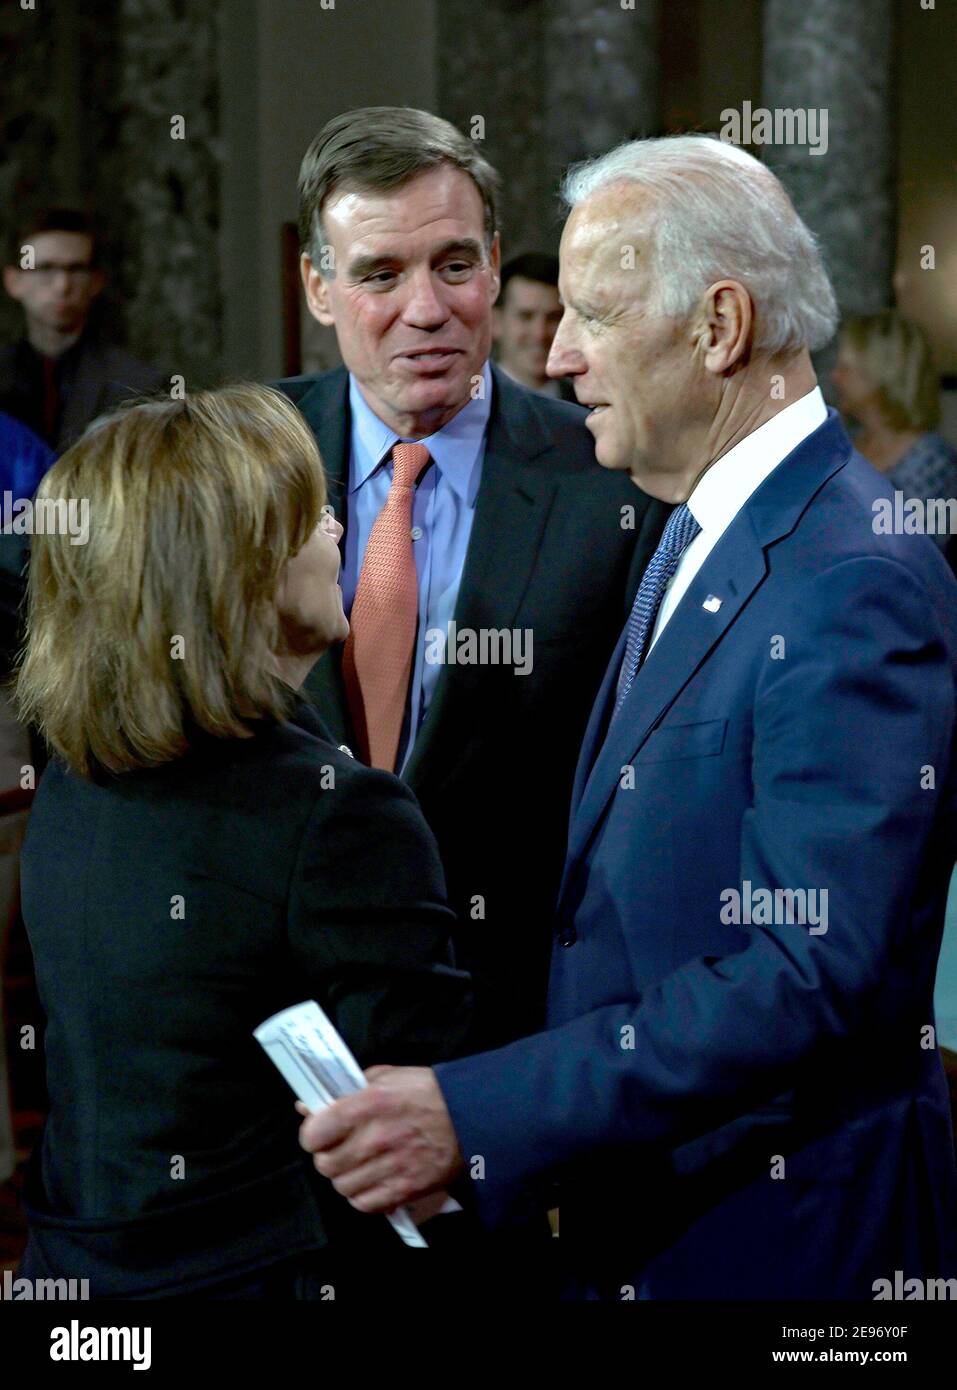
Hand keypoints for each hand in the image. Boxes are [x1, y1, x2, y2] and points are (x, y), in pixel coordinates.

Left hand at [297, 1065, 464, 1213]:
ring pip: (342, 1187)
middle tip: (340, 1148)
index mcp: (368, 1104)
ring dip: (346, 1177)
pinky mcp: (405, 1190)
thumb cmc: (427, 1092)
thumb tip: (309, 1105)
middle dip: (328, 1156)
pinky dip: (363, 1196)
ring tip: (358, 1165)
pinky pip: (364, 1205)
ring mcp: (391, 1167)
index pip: (315, 1132)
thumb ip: (347, 1089)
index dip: (312, 1134)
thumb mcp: (388, 1077)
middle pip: (325, 1164)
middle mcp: (376, 1138)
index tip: (319, 1133)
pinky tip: (372, 1180)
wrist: (472, 1116)